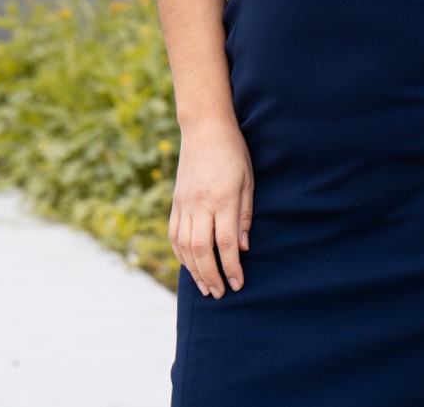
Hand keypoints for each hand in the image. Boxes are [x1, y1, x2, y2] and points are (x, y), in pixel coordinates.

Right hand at [169, 116, 252, 297]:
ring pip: (185, 246)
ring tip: (205, 287)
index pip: (226, 242)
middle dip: (212, 276)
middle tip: (220, 294)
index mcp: (222, 198)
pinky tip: (190, 266)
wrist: (204, 129)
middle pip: (202, 250)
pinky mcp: (176, 202)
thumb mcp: (248, 180)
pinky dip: (181, 254)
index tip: (238, 284)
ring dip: (195, 270)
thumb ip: (245, 215)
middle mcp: (201, 204)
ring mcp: (184, 204)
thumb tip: (243, 248)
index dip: (232, 267)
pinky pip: (174, 234)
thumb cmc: (233, 153)